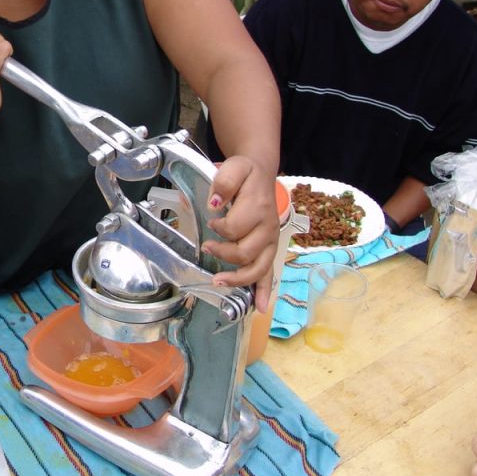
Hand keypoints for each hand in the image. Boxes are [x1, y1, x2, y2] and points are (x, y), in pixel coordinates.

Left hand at [204, 156, 278, 311]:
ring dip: (238, 279)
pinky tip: (260, 307)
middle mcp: (267, 228)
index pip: (235, 229)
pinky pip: (270, 274)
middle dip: (223, 255)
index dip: (219, 228)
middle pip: (246, 253)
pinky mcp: (270, 249)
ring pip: (258, 269)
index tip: (211, 221)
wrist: (261, 173)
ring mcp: (270, 241)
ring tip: (218, 281)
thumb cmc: (245, 173)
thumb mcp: (234, 167)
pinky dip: (265, 291)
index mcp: (258, 208)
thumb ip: (224, 182)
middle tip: (206, 247)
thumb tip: (216, 203)